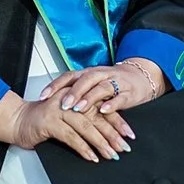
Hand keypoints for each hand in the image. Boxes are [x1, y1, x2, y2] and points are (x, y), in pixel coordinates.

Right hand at [11, 92, 130, 162]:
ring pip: (86, 127)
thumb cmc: (42, 120)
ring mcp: (59, 110)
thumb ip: (84, 120)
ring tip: (111, 154)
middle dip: (112, 135)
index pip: (102, 109)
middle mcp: (70, 101)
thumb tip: (107, 134)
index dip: (117, 122)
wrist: (17, 120)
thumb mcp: (66, 115)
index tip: (129, 135)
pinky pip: (71, 137)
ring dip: (100, 143)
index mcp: (77, 97)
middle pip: (97, 118)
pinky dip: (83, 148)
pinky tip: (92, 157)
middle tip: (124, 148)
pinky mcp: (50, 122)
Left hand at [43, 60, 165, 115]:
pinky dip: (112, 104)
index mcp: (88, 73)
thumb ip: (74, 91)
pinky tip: (103, 111)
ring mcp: (115, 83)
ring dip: (89, 98)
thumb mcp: (91, 85)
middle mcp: (100, 75)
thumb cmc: (111, 84)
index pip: (69, 76)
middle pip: (85, 80)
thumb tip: (49, 103)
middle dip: (73, 93)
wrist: (141, 78)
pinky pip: (120, 98)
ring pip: (101, 88)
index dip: (55, 85)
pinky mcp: (129, 93)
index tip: (42, 97)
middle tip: (63, 105)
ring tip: (79, 108)